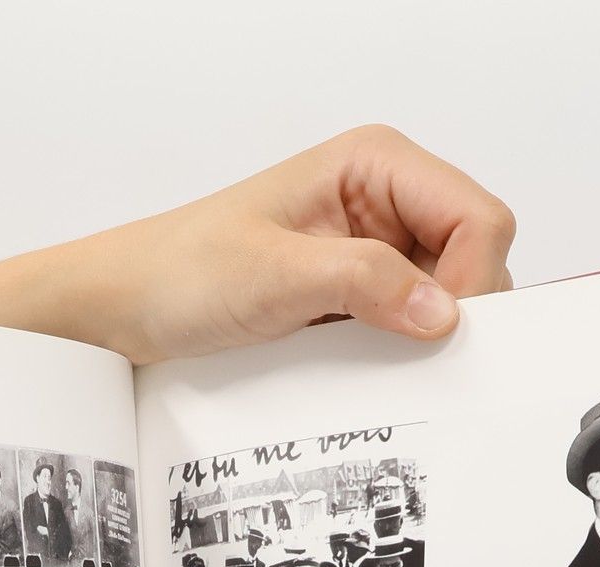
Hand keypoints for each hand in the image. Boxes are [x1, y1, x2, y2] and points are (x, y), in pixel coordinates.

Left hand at [0, 125, 514, 364]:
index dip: (474, 279)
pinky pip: (408, 327)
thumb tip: (443, 310)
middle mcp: (382, 199)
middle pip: (474, 257)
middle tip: (418, 357)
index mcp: (374, 163)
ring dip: (428, 337)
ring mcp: (371, 250)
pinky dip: (402, 354)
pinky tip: (368, 372)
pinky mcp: (353, 297)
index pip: (478, 217)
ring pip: (447, 298)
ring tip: (381, 364)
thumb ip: (367, 283)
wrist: (120, 310)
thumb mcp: (276, 276)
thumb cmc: (179, 273)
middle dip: (459, 310)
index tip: (441, 332)